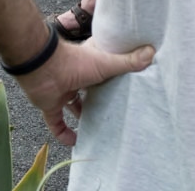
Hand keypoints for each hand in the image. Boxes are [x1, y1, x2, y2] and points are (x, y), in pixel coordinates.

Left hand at [16, 36, 154, 145]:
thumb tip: (152, 52)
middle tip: (115, 110)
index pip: (103, 69)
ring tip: (98, 127)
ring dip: (82, 115)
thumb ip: (128, 62)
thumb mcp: (106, 62)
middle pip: (89, 89)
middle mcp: (76, 77)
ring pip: (73, 105)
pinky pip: (56, 123)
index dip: (112, 76)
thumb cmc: (75, 62)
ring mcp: (62, 91)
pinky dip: (63, 133)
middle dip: (99, 98)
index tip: (125, 84)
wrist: (42, 68)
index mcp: (89, 65)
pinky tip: (74, 143)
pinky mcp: (50, 105)